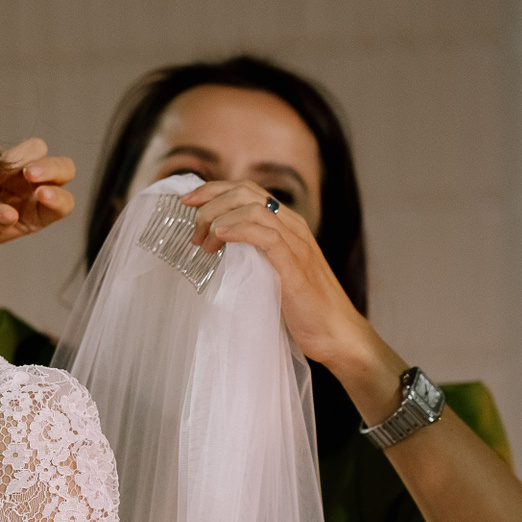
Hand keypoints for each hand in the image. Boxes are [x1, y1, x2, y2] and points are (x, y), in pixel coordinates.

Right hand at [0, 137, 76, 271]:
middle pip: (60, 169)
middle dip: (49, 167)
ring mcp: (12, 171)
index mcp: (33, 215)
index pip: (62, 204)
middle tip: (28, 173)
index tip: (41, 195)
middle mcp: (28, 191)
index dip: (58, 198)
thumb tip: (9, 215)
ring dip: (13, 162)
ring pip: (35, 150)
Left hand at [183, 180, 388, 385]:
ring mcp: (296, 243)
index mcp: (286, 225)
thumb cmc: (299, 307)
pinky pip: (267, 235)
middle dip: (210, 201)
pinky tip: (220, 236)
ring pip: (254, 208)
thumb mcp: (268, 272)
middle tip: (192, 227)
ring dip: (220, 219)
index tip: (187, 202)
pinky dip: (239, 230)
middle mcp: (292, 227)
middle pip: (246, 192)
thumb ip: (249, 255)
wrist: (334, 331)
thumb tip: (212, 251)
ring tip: (203, 242)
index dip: (214, 190)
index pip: (247, 191)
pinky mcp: (295, 264)